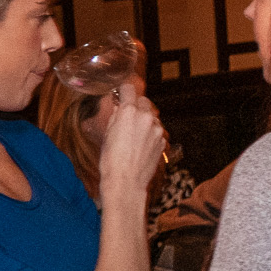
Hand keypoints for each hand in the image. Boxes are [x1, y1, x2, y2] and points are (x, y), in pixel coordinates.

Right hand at [95, 80, 167, 206]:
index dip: (123, 91)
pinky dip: (150, 132)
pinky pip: (157, 130)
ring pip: (152, 116)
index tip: (121, 94)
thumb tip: (118, 107)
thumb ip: (116, 116)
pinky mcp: (162, 141)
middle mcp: (146, 117)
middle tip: (127, 115)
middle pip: (143, 101)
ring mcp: (157, 129)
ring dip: (144, 119)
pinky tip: (141, 144)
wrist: (126, 181)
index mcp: (129, 112)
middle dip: (136, 105)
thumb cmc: (111, 159)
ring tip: (133, 134)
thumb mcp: (107, 133)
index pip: (129, 89)